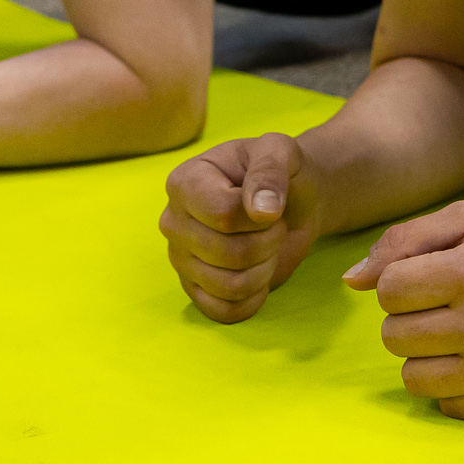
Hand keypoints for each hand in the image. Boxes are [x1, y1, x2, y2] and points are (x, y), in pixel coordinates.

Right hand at [160, 132, 323, 322]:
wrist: (291, 202)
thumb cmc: (281, 173)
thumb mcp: (282, 151)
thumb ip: (271, 169)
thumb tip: (262, 210)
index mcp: (184, 182)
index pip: (223, 215)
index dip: (261, 216)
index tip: (270, 203)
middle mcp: (173, 222)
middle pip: (229, 254)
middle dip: (269, 242)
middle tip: (273, 226)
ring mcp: (180, 259)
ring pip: (230, 286)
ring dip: (265, 269)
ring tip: (266, 246)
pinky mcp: (194, 290)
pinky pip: (225, 312)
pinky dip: (253, 298)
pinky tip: (259, 274)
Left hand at [345, 203, 463, 424]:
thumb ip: (407, 240)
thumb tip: (352, 279)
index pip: (389, 291)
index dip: (402, 283)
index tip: (430, 280)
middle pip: (394, 337)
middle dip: (411, 320)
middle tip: (445, 308)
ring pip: (413, 378)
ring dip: (426, 356)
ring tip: (457, 336)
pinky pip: (449, 405)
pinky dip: (455, 384)